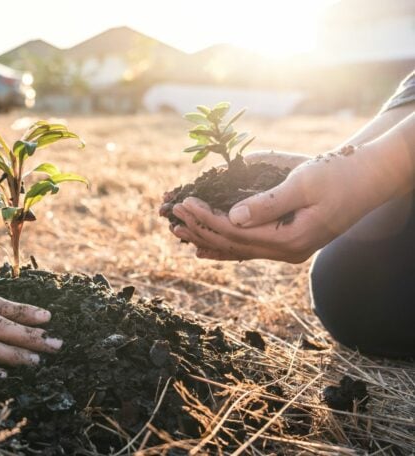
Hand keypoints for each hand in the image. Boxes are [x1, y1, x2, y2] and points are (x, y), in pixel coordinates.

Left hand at [169, 147, 396, 262]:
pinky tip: (203, 249)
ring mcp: (288, 251)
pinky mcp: (288, 243)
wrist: (370, 178)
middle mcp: (287, 252)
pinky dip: (224, 247)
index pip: (235, 232)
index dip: (206, 217)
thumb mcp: (304, 183)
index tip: (184, 202)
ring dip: (206, 239)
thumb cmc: (339, 174)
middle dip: (199, 229)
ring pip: (237, 250)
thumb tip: (232, 216)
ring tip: (178, 232)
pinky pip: (248, 249)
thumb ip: (268, 203)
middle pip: (232, 244)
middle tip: (172, 215)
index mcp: (290, 239)